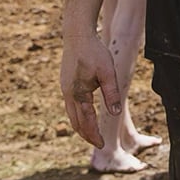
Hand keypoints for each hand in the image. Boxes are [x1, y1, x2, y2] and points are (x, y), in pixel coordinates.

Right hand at [60, 32, 121, 147]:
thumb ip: (111, 93)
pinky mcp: (65, 84)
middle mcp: (68, 94)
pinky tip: (84, 115)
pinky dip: (77, 115)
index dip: (94, 134)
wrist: (77, 36)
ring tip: (91, 134)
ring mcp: (65, 89)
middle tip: (98, 143)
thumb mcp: (108, 72)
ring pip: (71, 115)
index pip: (86, 121)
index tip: (102, 144)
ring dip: (81, 126)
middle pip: (76, 122)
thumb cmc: (94, 52)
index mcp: (78, 94)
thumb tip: (115, 114)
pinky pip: (70, 106)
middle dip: (87, 134)